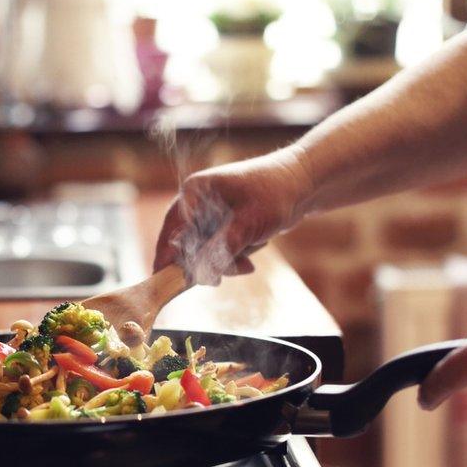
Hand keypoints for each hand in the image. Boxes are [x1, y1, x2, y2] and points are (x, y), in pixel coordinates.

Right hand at [154, 146, 313, 284]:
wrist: (303, 185)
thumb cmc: (275, 194)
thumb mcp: (247, 224)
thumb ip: (222, 249)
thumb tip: (201, 275)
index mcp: (194, 192)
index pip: (171, 231)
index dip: (167, 258)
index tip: (163, 281)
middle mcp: (197, 202)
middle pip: (186, 245)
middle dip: (207, 263)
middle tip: (219, 280)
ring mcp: (210, 214)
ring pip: (204, 252)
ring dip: (225, 262)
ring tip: (248, 261)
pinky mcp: (223, 225)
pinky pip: (219, 250)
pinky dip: (233, 257)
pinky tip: (251, 256)